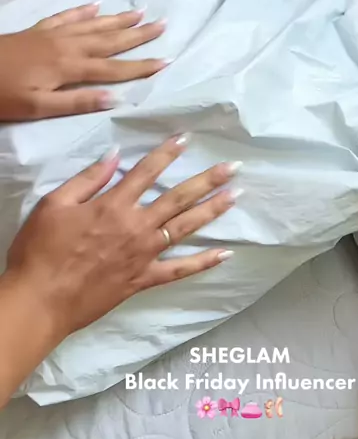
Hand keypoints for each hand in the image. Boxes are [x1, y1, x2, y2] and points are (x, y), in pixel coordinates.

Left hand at [0, 2, 166, 120]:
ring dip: (118, 20)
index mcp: (69, 68)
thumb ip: (76, 102)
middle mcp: (66, 46)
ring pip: (93, 25)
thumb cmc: (2, 95)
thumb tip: (115, 99)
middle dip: (138, 35)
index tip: (167, 61)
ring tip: (141, 12)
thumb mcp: (38, 107)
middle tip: (163, 24)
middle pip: (109, 40)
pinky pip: (67, 16)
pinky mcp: (38, 30)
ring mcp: (52, 35)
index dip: (141, 66)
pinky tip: (97, 5)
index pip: (113, 69)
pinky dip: (84, 11)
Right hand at [6, 135, 238, 339]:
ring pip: (185, 228)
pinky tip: (225, 254)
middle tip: (233, 167)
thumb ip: (87, 179)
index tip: (187, 138)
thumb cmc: (40, 250)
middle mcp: (136, 226)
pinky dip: (202, 263)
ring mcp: (143, 255)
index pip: (147, 171)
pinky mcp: (143, 279)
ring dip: (212, 211)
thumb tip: (114, 156)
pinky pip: (178, 270)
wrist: (40, 300)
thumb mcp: (53, 204)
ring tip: (236, 196)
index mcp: (113, 205)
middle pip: (178, 198)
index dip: (168, 153)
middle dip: (207, 180)